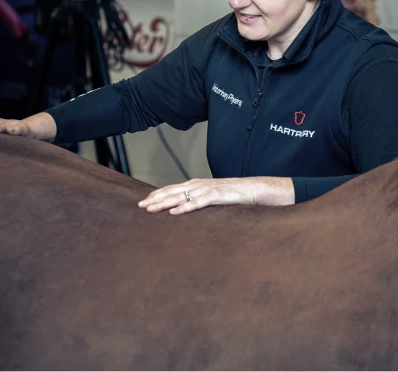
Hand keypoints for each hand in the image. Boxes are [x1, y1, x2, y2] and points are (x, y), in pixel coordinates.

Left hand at [138, 176, 293, 214]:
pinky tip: (175, 212)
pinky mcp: (218, 196)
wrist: (257, 189)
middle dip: (155, 198)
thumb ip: (200, 201)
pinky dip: (186, 206)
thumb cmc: (235, 195)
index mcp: (197, 185)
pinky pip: (199, 203)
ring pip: (182, 196)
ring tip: (150, 209)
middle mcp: (200, 185)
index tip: (144, 200)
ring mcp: (208, 189)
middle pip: (172, 191)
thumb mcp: (214, 198)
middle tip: (139, 206)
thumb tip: (186, 209)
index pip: (173, 188)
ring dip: (165, 202)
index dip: (158, 194)